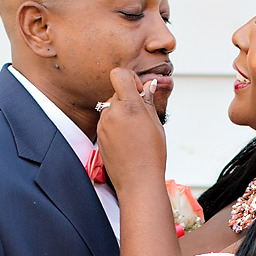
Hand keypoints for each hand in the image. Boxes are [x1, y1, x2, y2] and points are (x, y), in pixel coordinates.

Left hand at [94, 68, 166, 192]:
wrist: (137, 181)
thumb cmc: (151, 155)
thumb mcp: (155, 124)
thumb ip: (148, 102)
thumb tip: (148, 86)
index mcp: (129, 106)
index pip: (119, 75)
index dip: (130, 79)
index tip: (139, 91)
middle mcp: (112, 113)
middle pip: (117, 93)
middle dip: (129, 99)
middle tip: (142, 117)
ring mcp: (103, 125)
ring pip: (111, 108)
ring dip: (122, 113)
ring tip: (135, 133)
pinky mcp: (99, 136)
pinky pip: (107, 122)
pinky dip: (116, 125)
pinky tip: (127, 141)